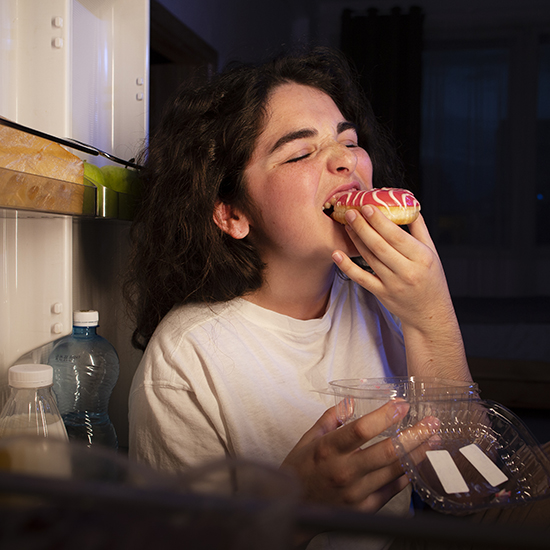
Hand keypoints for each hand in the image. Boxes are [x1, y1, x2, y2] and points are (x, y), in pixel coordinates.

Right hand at [280, 400, 438, 512]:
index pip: (361, 430)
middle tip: (431, 423)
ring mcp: (356, 493)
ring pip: (394, 471)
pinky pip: (392, 490)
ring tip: (432, 440)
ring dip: (416, 454)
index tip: (401, 405)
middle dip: (413, 435)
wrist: (296, 508)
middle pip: (386, 452)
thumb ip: (330, 418)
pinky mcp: (364, 509)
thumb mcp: (308, 438)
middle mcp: (344, 471)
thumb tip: (350, 401)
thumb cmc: (300, 470)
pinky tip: (417, 462)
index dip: (384, 416)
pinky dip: (406, 475)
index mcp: (328, 449)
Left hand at [332, 206, 469, 379]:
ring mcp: (393, 284)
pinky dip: (347, 266)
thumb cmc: (431, 279)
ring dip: (356, 240)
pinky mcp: (381, 294)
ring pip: (369, 258)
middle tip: (350, 212)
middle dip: (363, 227)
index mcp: (422, 257)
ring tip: (346, 225)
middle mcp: (407, 271)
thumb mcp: (432, 252)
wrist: (429, 313)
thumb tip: (408, 205)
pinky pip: (361, 278)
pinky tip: (337, 254)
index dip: (379, 221)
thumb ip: (419, 229)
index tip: (367, 206)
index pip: (396, 236)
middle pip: (379, 245)